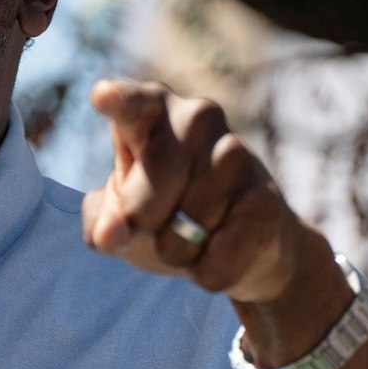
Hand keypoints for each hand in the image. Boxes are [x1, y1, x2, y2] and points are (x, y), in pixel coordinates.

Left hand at [80, 78, 309, 305]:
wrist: (248, 244)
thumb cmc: (168, 216)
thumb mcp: (123, 215)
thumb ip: (102, 221)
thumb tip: (110, 236)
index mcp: (151, 111)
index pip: (132, 105)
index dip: (117, 102)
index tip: (101, 96)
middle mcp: (197, 118)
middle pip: (145, 200)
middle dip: (142, 229)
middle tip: (158, 223)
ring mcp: (236, 153)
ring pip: (181, 235)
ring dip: (178, 253)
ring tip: (197, 233)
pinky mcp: (266, 199)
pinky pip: (216, 260)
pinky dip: (208, 272)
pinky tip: (225, 248)